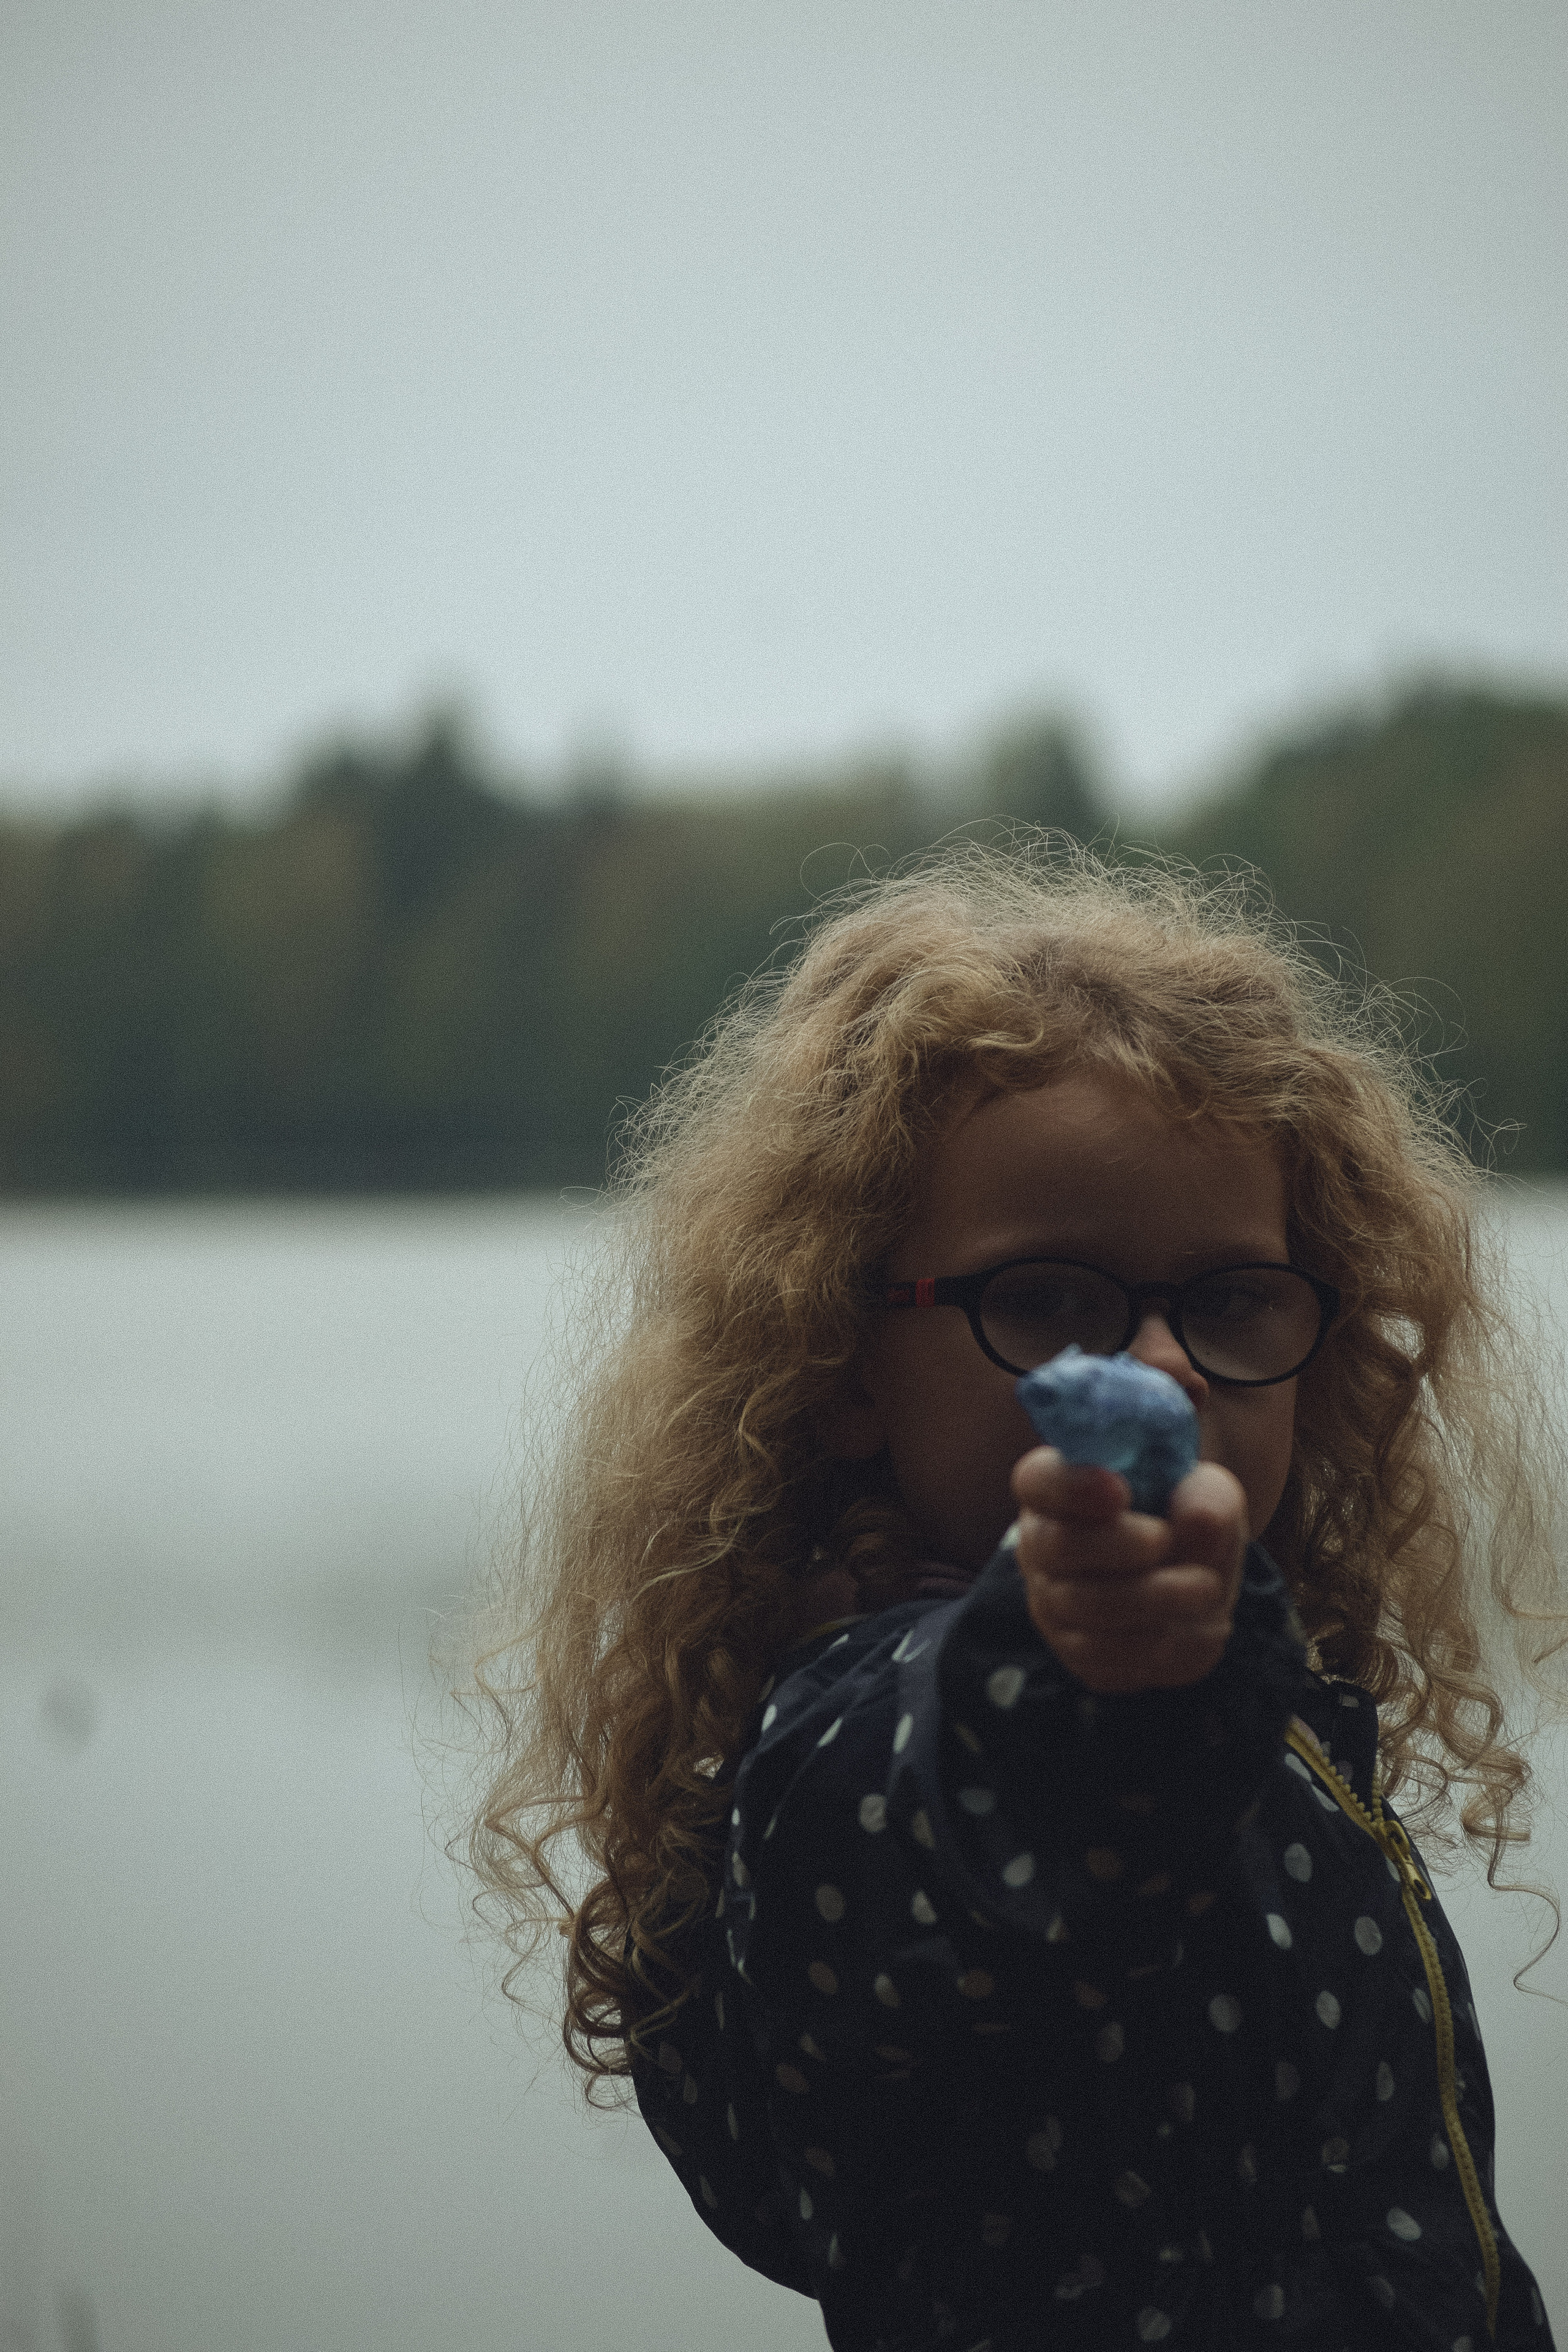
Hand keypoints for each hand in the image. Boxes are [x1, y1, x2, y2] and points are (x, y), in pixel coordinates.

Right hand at [1011, 1448, 1247, 1694]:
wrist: (1194, 1587)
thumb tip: (1196, 1520)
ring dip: (1153, 1598)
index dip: (1070, 1487)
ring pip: (1085, 1606)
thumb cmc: (1188, 1522)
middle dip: (1119, 1545)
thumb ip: (1206, 1498)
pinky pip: (1106, 1654)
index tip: (1119, 1492)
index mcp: (1061, 1489)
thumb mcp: (1208, 1494)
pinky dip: (1160, 1642)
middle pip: (1059, 1546)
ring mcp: (1053, 1602)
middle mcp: (1043, 1545)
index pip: (1038, 1482)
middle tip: (1168, 1541)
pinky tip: (1198, 1626)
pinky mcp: (1075, 1650)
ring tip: (1208, 1586)